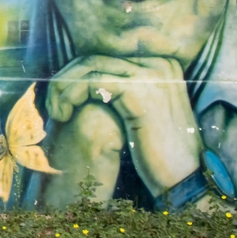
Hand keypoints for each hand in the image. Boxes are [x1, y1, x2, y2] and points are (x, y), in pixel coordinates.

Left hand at [46, 55, 200, 196]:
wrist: (185, 179)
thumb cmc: (158, 153)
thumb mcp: (139, 113)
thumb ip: (119, 91)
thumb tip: (82, 79)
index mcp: (159, 66)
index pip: (104, 58)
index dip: (74, 75)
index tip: (59, 98)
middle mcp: (158, 63)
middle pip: (95, 59)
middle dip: (65, 80)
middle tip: (52, 106)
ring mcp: (151, 73)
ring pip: (90, 67)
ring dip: (63, 89)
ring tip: (56, 113)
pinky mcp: (140, 88)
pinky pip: (92, 82)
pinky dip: (71, 96)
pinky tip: (64, 115)